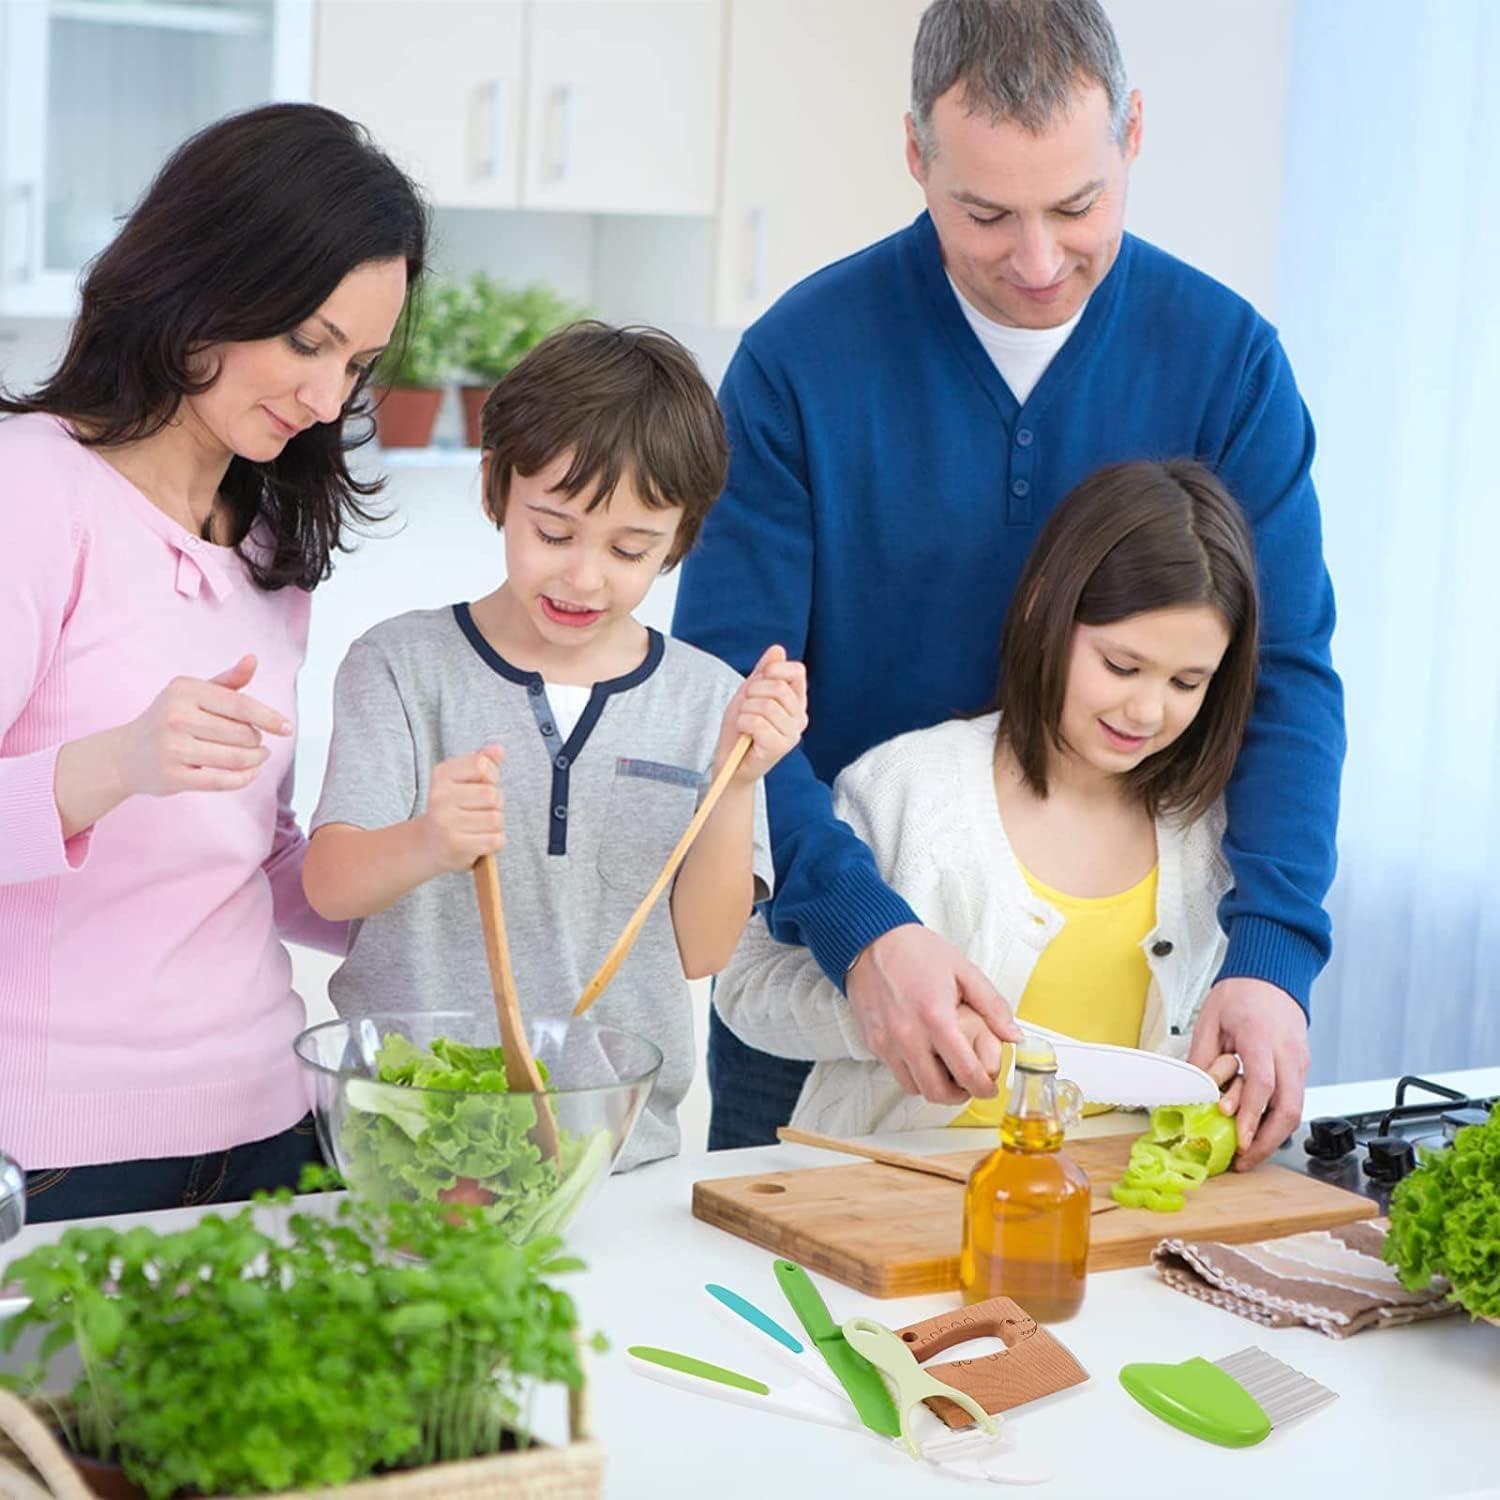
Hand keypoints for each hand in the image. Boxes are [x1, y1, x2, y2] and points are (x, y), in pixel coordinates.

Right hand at [117, 654, 290, 796]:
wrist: (125, 754)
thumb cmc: (170, 719)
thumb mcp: (194, 693)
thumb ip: (228, 680)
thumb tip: (253, 659)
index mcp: (185, 690)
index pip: (240, 705)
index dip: (269, 717)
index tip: (287, 728)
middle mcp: (176, 717)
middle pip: (242, 734)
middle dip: (257, 740)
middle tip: (254, 741)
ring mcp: (173, 748)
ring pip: (236, 758)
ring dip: (256, 759)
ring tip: (258, 756)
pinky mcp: (173, 776)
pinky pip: (223, 781)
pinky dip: (244, 778)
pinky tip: (250, 773)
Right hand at [420, 746, 504, 873]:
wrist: (426, 845)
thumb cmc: (452, 808)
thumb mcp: (462, 780)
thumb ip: (482, 762)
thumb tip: (498, 749)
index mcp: (441, 774)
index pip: (482, 765)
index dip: (492, 776)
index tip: (483, 785)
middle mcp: (439, 797)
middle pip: (492, 794)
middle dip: (495, 804)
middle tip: (478, 811)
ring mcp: (446, 822)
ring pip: (496, 818)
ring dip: (494, 824)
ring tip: (477, 825)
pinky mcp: (455, 845)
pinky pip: (495, 839)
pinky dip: (494, 841)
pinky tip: (478, 839)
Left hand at [715, 644, 807, 784]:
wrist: (730, 761)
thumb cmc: (740, 728)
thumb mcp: (749, 693)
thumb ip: (763, 672)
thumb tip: (778, 649)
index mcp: (796, 701)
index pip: (797, 671)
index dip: (775, 668)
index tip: (759, 678)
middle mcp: (800, 717)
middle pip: (777, 688)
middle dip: (752, 693)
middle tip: (746, 708)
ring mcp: (792, 734)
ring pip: (766, 706)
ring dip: (745, 711)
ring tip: (744, 723)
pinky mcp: (780, 747)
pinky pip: (757, 723)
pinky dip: (743, 724)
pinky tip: (744, 734)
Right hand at [845, 925, 1022, 1102]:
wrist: (870, 940)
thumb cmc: (914, 950)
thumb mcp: (963, 970)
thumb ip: (992, 1005)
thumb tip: (1013, 1034)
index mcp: (935, 1017)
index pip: (965, 1072)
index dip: (983, 1088)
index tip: (989, 1088)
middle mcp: (908, 1035)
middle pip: (937, 1091)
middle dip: (959, 1096)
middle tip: (969, 1085)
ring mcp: (887, 1041)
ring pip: (913, 1087)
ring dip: (933, 1088)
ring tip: (946, 1073)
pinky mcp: (873, 1042)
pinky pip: (894, 1071)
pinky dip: (912, 1073)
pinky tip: (923, 1057)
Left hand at [1187, 977, 1308, 1168]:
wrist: (1271, 976)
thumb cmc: (1241, 994)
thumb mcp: (1210, 1020)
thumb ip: (1203, 1058)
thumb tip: (1193, 1092)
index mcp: (1260, 1036)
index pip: (1262, 1084)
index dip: (1251, 1116)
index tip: (1240, 1140)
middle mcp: (1286, 1052)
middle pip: (1289, 1107)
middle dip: (1268, 1141)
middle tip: (1245, 1159)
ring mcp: (1299, 1060)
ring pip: (1297, 1109)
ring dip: (1275, 1136)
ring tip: (1249, 1153)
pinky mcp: (1302, 1067)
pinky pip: (1294, 1099)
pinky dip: (1278, 1120)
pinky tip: (1260, 1131)